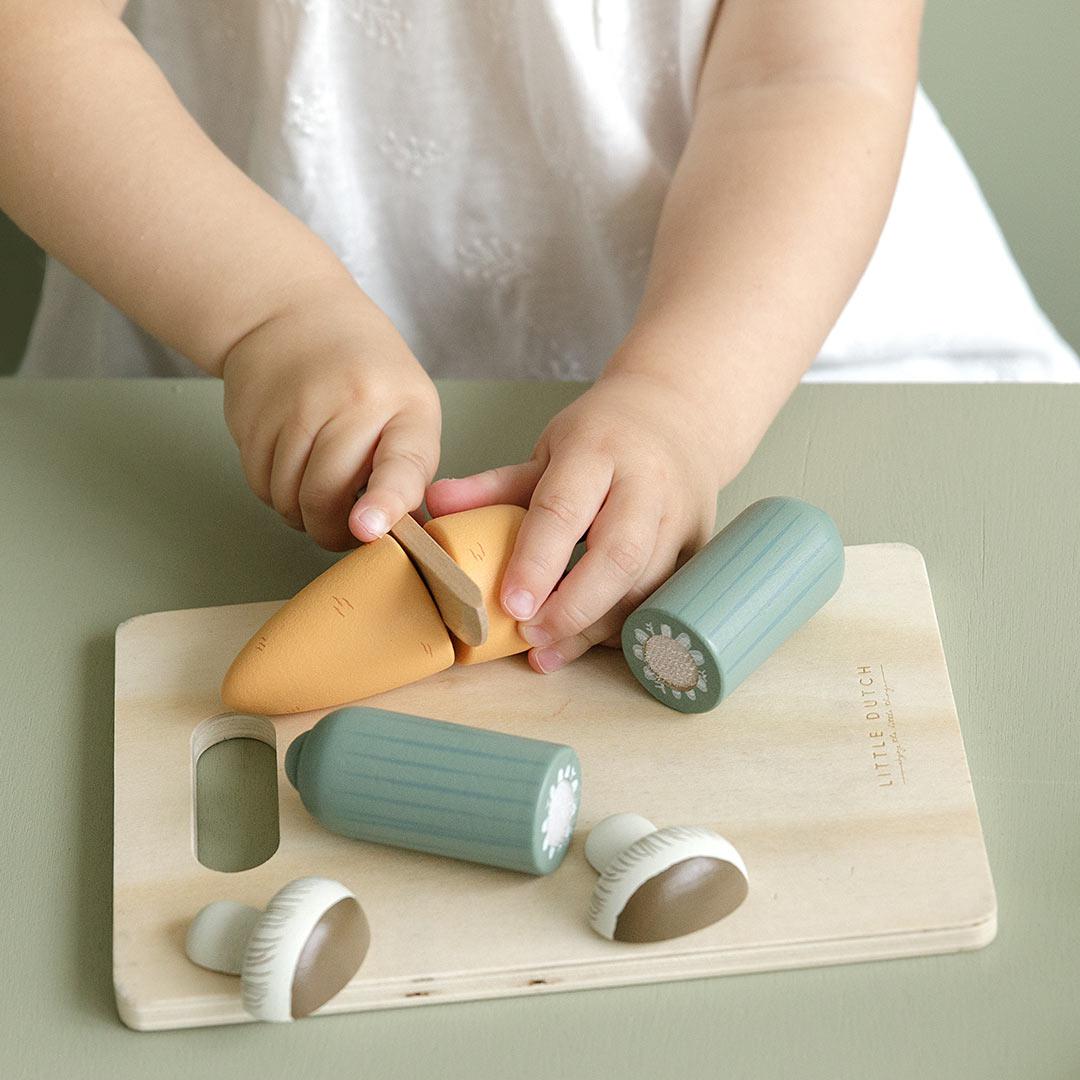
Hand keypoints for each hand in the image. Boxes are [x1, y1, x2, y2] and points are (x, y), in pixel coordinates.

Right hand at [222, 284, 440, 549]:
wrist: (293, 312)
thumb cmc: (365, 373)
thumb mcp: (407, 409)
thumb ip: (406, 472)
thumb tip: (397, 534)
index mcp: (405, 407)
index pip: (400, 463)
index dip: (385, 503)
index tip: (367, 528)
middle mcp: (351, 403)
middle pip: (326, 496)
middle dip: (331, 531)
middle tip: (342, 529)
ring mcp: (295, 407)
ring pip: (287, 498)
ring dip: (300, 514)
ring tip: (317, 490)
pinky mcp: (253, 416)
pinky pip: (260, 485)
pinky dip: (275, 493)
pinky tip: (291, 468)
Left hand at [425, 368, 754, 671]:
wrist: (680, 416)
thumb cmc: (603, 437)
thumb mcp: (548, 449)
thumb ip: (493, 485)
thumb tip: (435, 506)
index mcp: (598, 450)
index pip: (564, 509)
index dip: (537, 560)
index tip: (510, 603)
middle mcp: (647, 483)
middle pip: (618, 554)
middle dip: (574, 605)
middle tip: (531, 635)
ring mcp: (681, 516)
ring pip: (646, 584)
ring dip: (597, 627)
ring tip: (549, 652)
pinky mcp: (700, 546)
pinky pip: (665, 596)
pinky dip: (626, 625)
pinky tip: (589, 642)